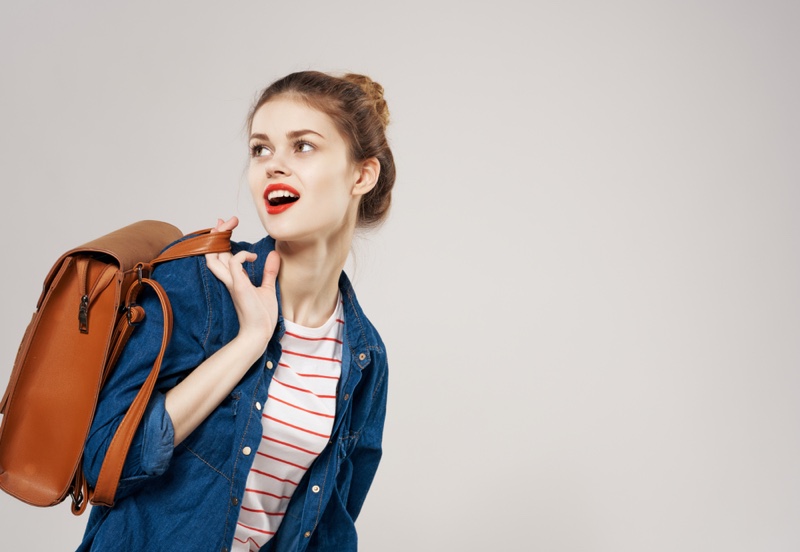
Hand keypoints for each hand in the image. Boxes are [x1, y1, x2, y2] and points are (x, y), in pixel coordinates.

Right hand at [205, 217, 280, 353]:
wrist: (259, 333)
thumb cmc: (261, 316)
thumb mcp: (268, 288)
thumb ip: (269, 272)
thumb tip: (274, 255)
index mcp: (233, 279)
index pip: (221, 255)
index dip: (221, 239)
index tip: (226, 225)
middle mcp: (228, 279)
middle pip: (213, 252)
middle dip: (217, 233)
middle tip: (226, 220)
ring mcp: (232, 283)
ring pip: (216, 256)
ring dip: (222, 239)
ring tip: (230, 226)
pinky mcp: (238, 287)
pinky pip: (233, 263)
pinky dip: (241, 255)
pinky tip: (252, 257)